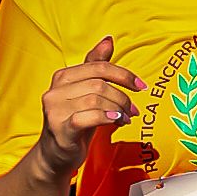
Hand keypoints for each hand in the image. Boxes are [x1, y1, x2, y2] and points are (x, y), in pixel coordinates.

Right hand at [33, 37, 144, 182]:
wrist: (55, 155)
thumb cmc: (74, 121)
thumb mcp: (86, 93)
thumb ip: (95, 66)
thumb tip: (108, 40)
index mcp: (62, 77)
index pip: (98, 67)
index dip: (123, 75)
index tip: (141, 86)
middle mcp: (55, 90)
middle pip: (99, 84)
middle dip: (122, 97)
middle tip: (133, 110)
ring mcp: (55, 109)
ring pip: (97, 99)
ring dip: (118, 109)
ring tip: (125, 119)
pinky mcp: (60, 128)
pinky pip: (89, 116)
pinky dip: (107, 117)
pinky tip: (116, 121)